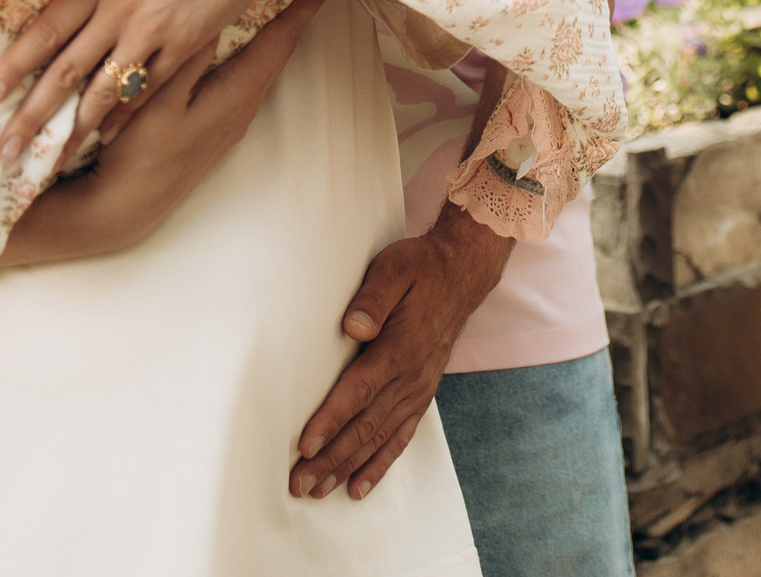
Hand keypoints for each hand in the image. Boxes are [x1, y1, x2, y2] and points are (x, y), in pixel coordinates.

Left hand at [0, 0, 361, 160]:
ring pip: (103, 91)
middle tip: (0, 152)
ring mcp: (153, 32)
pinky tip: (102, 136)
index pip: (43, 31)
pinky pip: (147, 90)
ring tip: (44, 158)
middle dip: (28, 117)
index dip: (12, 68)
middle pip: (64, 72)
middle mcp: (119, 9)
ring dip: (71, 129)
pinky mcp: (185, 46)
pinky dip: (122, 116)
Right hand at [29, 0, 329, 259]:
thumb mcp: (159, 103)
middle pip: (277, 53)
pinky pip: (244, 77)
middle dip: (294, 17)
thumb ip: (187, 61)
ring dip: (274, 34)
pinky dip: (252, 52)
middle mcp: (242, 108)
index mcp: (234, 96)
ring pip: (261, 66)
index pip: (278, 43)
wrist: (125, 207)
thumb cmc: (139, 155)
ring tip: (282, 1)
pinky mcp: (215, 127)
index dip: (302, 11)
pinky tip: (240, 42)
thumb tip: (215, 18)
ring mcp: (230, 120)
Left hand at [290, 203, 514, 501]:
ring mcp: (417, 390)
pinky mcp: (420, 395)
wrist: (462, 275)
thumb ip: (374, 297)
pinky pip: (399, 438)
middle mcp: (410, 378)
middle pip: (365, 426)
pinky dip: (379, 465)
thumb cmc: (421, 269)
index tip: (305, 446)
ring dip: (347, 467)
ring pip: (378, 438)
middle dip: (330, 458)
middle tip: (299, 483)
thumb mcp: (395, 269)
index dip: (331, 420)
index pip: (359, 391)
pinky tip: (358, 487)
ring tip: (317, 491)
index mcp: (400, 348)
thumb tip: (353, 326)